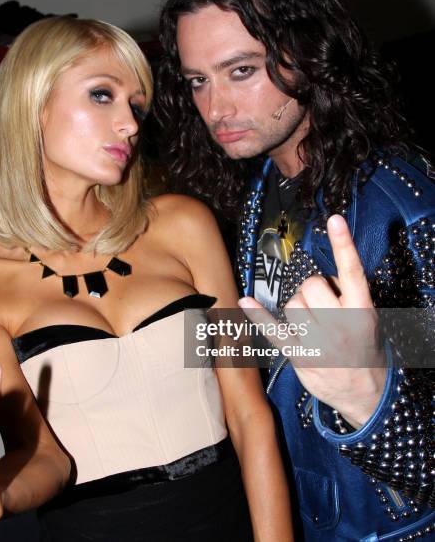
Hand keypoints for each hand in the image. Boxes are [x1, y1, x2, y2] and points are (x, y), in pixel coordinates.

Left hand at [239, 214, 385, 427]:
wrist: (366, 393)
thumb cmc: (362, 348)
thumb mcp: (367, 318)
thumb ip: (346, 294)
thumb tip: (318, 277)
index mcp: (362, 310)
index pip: (353, 271)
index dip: (344, 244)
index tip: (334, 220)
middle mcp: (342, 324)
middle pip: (310, 285)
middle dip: (310, 290)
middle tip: (319, 307)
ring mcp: (320, 342)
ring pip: (292, 304)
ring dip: (296, 308)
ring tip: (310, 324)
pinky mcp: (301, 356)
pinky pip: (274, 330)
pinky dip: (258, 316)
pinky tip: (246, 302)